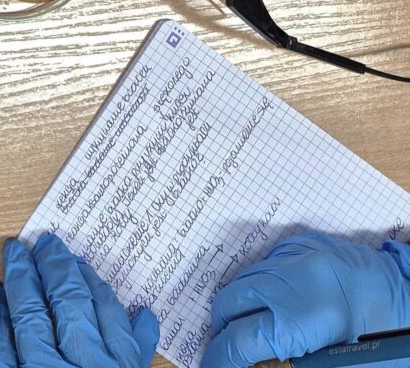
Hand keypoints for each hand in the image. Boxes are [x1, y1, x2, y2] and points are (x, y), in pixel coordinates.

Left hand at [0, 234, 158, 367]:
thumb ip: (136, 352)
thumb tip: (145, 316)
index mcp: (118, 367)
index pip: (108, 313)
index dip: (90, 280)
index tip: (78, 260)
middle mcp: (83, 365)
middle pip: (69, 303)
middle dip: (55, 267)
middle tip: (45, 241)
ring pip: (31, 315)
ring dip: (22, 278)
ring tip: (15, 252)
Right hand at [202, 231, 409, 367]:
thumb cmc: (388, 349)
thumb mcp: (336, 367)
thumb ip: (285, 365)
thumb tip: (246, 364)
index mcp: (306, 318)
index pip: (240, 341)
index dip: (220, 359)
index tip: (212, 367)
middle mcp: (295, 278)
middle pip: (231, 302)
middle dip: (224, 330)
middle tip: (230, 354)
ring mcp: (298, 255)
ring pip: (243, 280)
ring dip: (240, 308)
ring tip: (250, 333)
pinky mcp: (302, 244)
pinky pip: (264, 266)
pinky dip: (259, 288)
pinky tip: (270, 308)